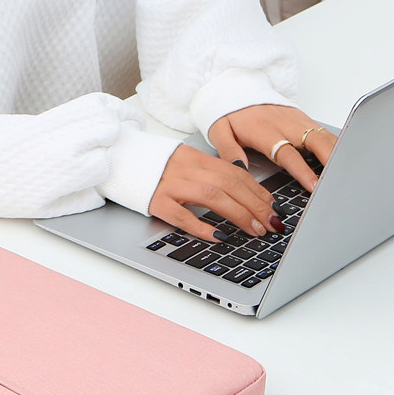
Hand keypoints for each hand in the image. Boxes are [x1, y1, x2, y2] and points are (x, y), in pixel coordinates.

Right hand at [149, 104, 336, 241]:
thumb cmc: (153, 166)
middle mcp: (188, 169)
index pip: (237, 174)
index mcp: (198, 159)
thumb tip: (241, 189)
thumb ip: (210, 172)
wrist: (119, 159)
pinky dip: (202, 226)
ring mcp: (171, 185)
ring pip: (212, 196)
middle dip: (256, 206)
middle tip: (271, 224)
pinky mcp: (156, 201)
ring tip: (254, 230)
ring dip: (238, 214)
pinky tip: (218, 235)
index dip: (259, 192)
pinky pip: (181, 215)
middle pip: (230, 185)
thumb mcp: (186, 162)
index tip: (274, 208)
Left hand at [209, 104, 336, 192]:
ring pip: (324, 136)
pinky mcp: (303, 119)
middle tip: (336, 181)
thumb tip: (240, 168)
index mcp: (265, 131)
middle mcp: (285, 124)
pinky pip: (324, 133)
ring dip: (337, 153)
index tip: (313, 185)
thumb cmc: (229, 113)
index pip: (288, 153)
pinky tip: (341, 159)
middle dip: (329, 162)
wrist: (237, 88)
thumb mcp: (219, 132)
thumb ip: (229, 151)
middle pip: (316, 142)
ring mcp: (297, 120)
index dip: (302, 170)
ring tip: (344, 174)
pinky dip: (335, 145)